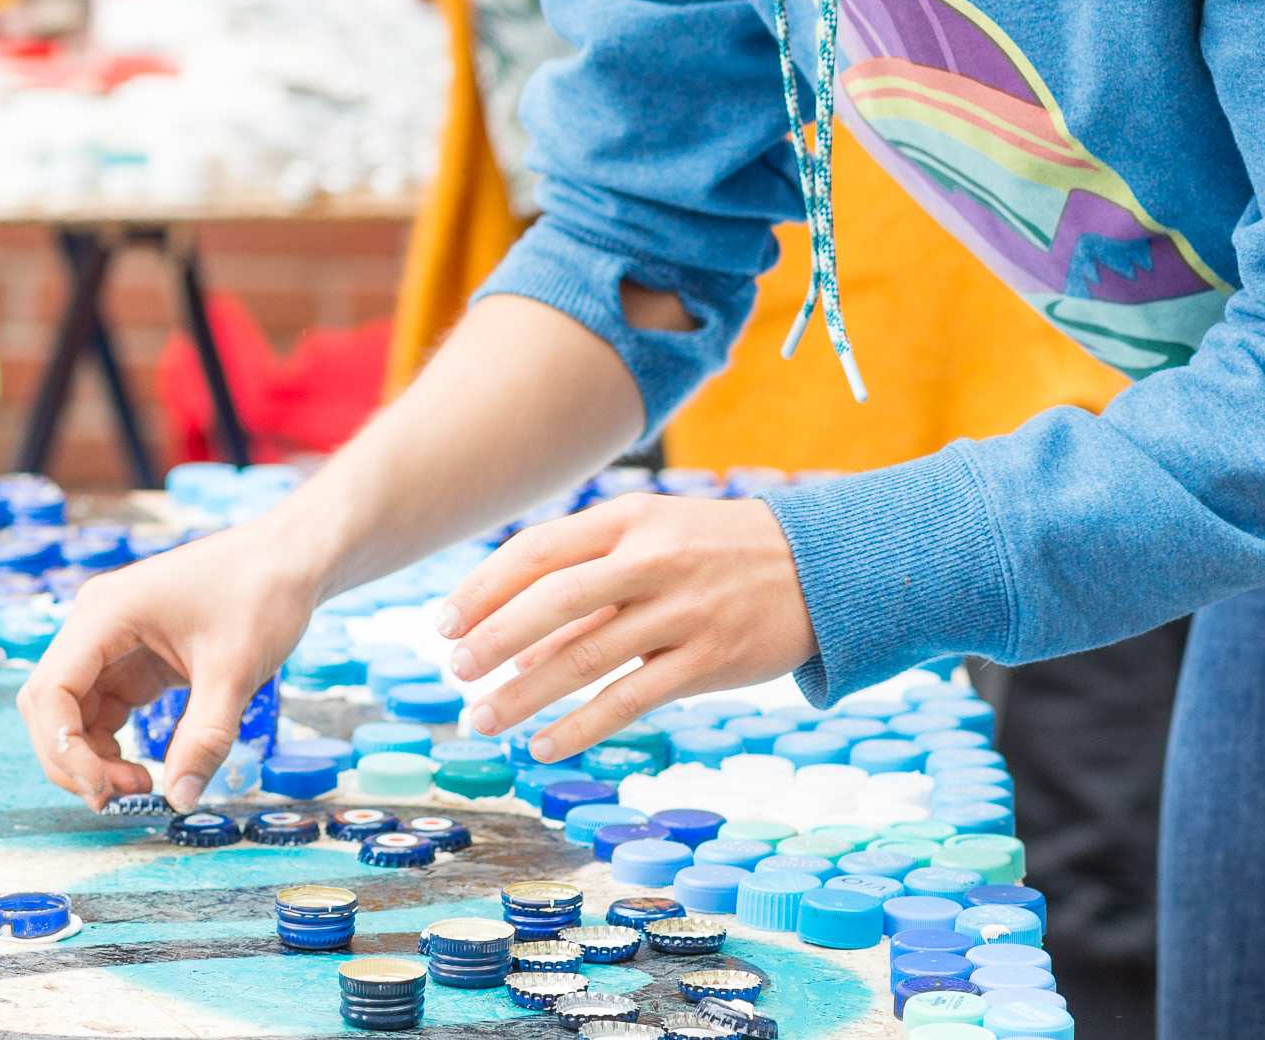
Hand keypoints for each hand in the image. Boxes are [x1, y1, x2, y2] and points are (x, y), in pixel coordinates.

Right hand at [16, 521, 319, 810]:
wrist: (290, 558)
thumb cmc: (263, 595)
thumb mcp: (235, 671)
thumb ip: (204, 738)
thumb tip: (180, 800)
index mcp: (105, 613)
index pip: (50, 690)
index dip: (63, 749)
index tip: (105, 790)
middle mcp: (95, 624)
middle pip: (50, 704)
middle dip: (73, 758)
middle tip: (122, 798)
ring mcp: (111, 641)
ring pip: (72, 712)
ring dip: (91, 757)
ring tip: (142, 786)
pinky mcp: (132, 657)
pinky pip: (102, 709)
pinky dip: (111, 745)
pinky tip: (145, 768)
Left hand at [434, 494, 814, 760]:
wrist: (821, 566)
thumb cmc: (716, 551)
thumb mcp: (653, 538)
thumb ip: (589, 582)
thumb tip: (514, 644)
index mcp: (629, 518)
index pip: (537, 549)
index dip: (483, 587)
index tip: (443, 622)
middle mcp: (652, 560)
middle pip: (553, 601)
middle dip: (494, 639)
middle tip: (454, 671)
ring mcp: (683, 611)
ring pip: (586, 658)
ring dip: (525, 693)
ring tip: (483, 718)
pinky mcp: (711, 660)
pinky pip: (631, 700)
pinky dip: (580, 728)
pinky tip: (544, 745)